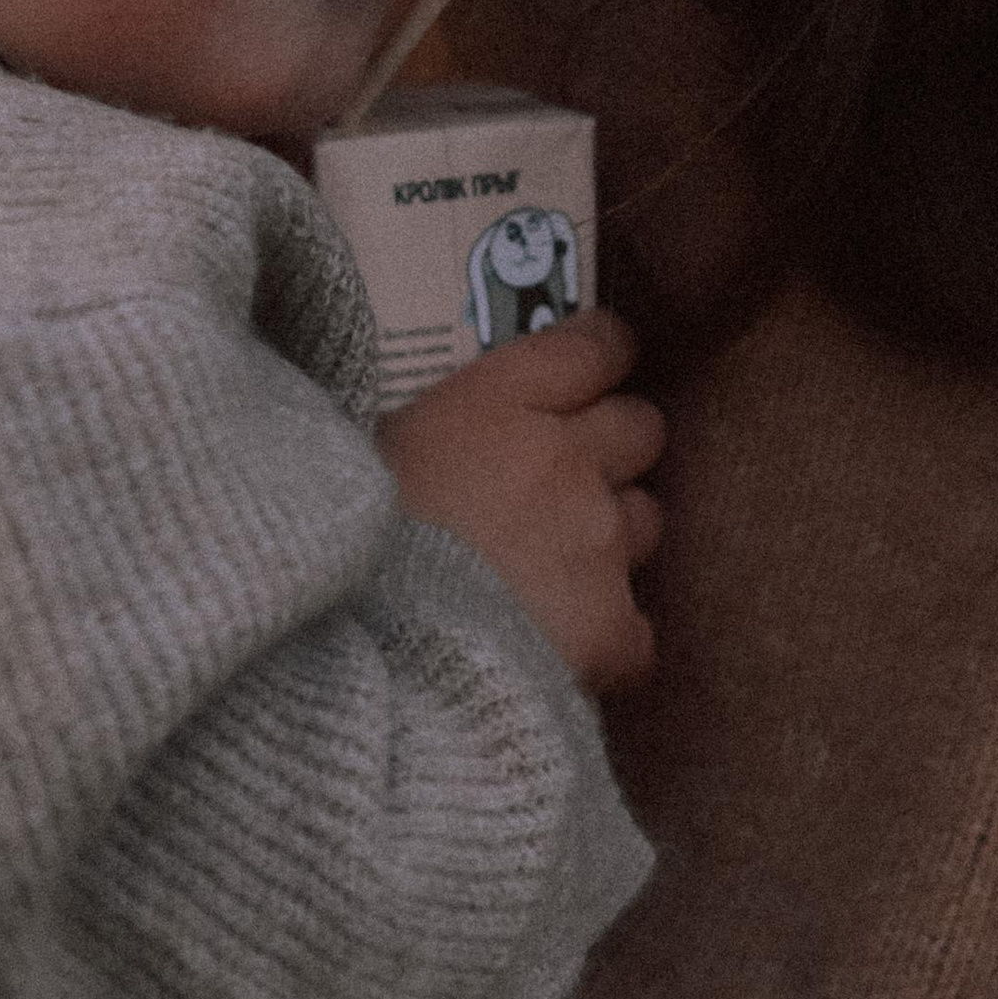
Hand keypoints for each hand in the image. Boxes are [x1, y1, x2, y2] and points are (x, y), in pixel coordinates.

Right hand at [380, 309, 662, 692]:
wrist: (379, 651)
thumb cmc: (353, 538)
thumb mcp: (377, 449)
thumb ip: (443, 430)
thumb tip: (456, 439)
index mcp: (503, 400)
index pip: (594, 347)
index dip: (604, 353)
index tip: (600, 366)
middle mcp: (569, 458)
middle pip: (639, 427)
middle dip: (616, 446)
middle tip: (571, 477)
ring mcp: (601, 542)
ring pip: (644, 520)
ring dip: (609, 536)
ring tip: (556, 572)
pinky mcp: (614, 626)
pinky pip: (636, 626)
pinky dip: (607, 636)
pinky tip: (562, 649)